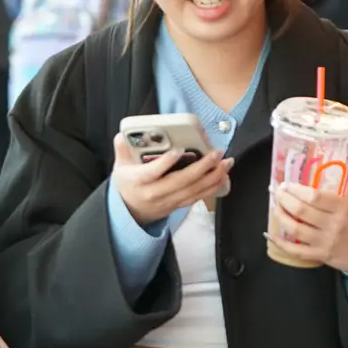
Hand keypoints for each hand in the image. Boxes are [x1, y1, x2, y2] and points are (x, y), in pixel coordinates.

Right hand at [112, 135, 232, 225]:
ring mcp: (168, 201)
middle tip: (217, 153)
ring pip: (193, 191)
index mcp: (139, 181)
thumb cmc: (128, 184)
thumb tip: (122, 135)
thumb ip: (122, 149)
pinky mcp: (178, 205)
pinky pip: (197, 197)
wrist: (130, 213)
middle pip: (180, 182)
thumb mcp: (120, 166)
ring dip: (213, 177)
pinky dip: (212, 187)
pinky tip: (223, 176)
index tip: (179, 150)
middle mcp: (155, 193)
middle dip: (202, 168)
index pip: (152, 173)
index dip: (165, 163)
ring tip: (226, 163)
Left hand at [268, 182, 347, 284]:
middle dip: (284, 200)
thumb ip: (341, 185)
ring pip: (296, 230)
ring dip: (281, 217)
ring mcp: (326, 242)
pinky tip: (270, 234)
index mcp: (343, 207)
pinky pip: (296, 251)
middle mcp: (334, 224)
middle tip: (277, 192)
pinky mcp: (322, 256)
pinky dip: (280, 243)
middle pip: (302, 211)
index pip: (315, 196)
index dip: (296, 190)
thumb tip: (325, 165)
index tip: (286, 184)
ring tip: (274, 207)